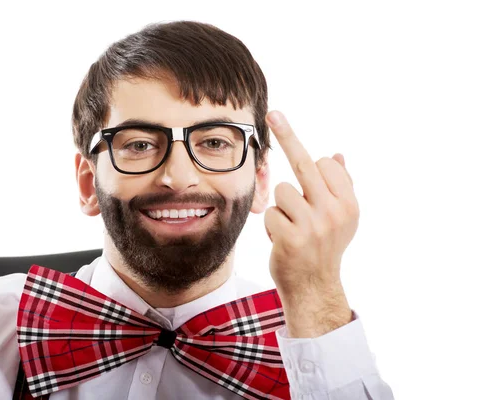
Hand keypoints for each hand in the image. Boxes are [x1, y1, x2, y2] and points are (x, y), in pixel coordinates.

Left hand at [264, 110, 358, 310]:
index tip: (290, 131)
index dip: (311, 163)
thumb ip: (340, 186)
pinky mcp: (291, 237)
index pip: (324, 163)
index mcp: (349, 203)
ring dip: (281, 208)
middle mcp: (335, 211)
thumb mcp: (340, 218)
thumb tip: (337, 153)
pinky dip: (271, 226)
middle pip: (304, 164)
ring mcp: (314, 225)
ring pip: (282, 191)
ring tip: (292, 228)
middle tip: (273, 113)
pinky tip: (283, 241)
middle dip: (286, 134)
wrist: (314, 287)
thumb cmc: (323, 248)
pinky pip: (270, 213)